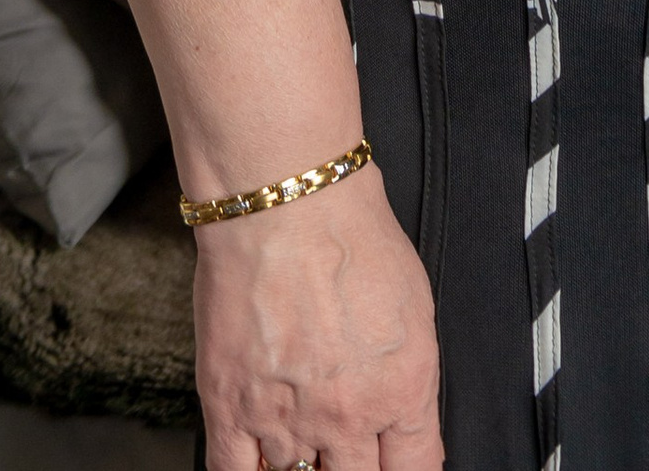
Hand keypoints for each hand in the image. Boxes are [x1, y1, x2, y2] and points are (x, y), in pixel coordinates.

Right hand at [195, 171, 442, 470]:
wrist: (287, 204)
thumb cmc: (351, 236)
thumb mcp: (415, 307)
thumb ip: (411, 379)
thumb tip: (408, 423)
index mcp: (402, 389)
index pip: (417, 469)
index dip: (407, 470)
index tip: (395, 462)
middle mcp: (348, 416)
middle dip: (355, 467)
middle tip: (346, 442)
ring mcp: (287, 420)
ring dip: (304, 464)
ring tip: (305, 435)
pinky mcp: (231, 412)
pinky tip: (260, 461)